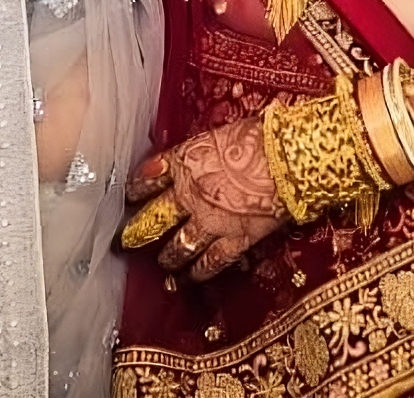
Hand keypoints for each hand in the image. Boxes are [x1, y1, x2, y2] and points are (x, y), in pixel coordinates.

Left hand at [123, 118, 286, 281]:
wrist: (288, 158)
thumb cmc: (259, 137)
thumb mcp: (219, 135)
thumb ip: (200, 153)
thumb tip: (191, 159)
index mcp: (185, 161)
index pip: (148, 177)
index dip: (136, 188)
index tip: (129, 196)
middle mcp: (190, 194)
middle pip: (154, 218)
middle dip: (137, 232)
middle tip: (125, 241)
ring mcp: (210, 221)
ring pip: (177, 246)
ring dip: (166, 257)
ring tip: (161, 263)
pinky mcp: (234, 241)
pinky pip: (209, 262)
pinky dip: (196, 273)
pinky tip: (188, 279)